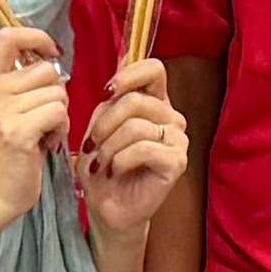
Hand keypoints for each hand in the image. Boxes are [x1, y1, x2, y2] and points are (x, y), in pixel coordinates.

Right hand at [0, 27, 69, 231]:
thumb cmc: (12, 150)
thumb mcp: (8, 109)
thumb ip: (22, 82)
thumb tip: (50, 56)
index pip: (7, 37)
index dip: (36, 37)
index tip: (52, 53)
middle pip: (46, 70)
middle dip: (56, 93)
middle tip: (42, 119)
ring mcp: (0, 112)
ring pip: (57, 93)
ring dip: (60, 114)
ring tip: (42, 133)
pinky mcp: (16, 132)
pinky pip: (58, 112)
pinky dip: (61, 128)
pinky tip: (48, 143)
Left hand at [81, 57, 189, 238]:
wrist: (107, 207)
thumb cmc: (101, 167)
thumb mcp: (98, 129)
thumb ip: (109, 102)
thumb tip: (120, 64)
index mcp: (154, 103)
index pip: (154, 70)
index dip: (129, 74)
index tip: (107, 92)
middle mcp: (171, 118)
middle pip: (135, 100)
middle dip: (104, 124)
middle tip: (92, 145)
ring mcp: (178, 140)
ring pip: (136, 126)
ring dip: (108, 146)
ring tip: (101, 162)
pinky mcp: (177, 162)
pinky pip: (143, 149)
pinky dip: (120, 160)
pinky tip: (115, 170)